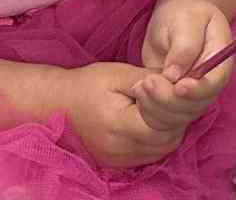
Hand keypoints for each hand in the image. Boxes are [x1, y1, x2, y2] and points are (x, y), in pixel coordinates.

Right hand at [62, 62, 183, 169]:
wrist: (56, 104)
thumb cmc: (88, 84)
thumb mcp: (120, 74)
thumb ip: (151, 79)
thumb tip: (179, 81)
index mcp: (117, 124)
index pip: (162, 124)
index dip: (173, 104)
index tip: (172, 84)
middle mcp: (117, 149)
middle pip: (166, 140)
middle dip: (177, 117)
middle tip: (173, 94)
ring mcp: (116, 159)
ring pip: (162, 149)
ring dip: (171, 129)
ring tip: (164, 105)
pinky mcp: (117, 162)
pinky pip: (150, 154)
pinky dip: (159, 138)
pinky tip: (155, 120)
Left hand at [134, 0, 232, 134]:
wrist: (174, 19)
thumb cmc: (182, 14)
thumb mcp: (185, 20)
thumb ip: (184, 46)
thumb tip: (175, 75)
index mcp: (221, 56)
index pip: (216, 81)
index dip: (199, 90)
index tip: (178, 87)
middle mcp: (210, 79)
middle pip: (197, 103)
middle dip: (169, 99)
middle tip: (146, 83)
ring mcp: (194, 92)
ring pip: (180, 115)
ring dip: (157, 107)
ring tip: (139, 86)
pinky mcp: (176, 100)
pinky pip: (166, 116)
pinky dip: (150, 110)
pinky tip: (138, 93)